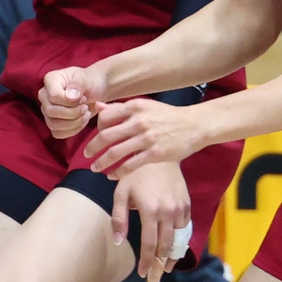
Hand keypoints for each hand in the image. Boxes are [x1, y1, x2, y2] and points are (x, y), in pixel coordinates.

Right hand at [39, 64, 108, 138]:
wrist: (96, 90)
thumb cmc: (90, 82)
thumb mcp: (87, 79)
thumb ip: (78, 85)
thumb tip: (70, 97)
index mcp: (51, 80)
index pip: (53, 96)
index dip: (70, 102)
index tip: (83, 98)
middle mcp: (44, 96)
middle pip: (51, 111)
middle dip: (73, 113)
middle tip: (86, 108)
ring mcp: (47, 110)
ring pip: (53, 125)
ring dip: (74, 123)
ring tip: (86, 114)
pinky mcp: (53, 123)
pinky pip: (58, 133)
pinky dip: (73, 130)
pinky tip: (82, 121)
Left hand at [81, 97, 207, 177]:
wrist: (195, 125)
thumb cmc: (168, 116)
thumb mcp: (145, 106)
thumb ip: (122, 108)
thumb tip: (99, 107)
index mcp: (135, 107)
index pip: (105, 117)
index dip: (96, 128)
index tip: (93, 137)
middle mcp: (139, 121)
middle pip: (106, 136)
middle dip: (92, 148)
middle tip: (86, 156)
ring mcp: (147, 138)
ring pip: (116, 152)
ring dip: (102, 162)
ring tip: (96, 168)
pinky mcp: (155, 153)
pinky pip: (130, 165)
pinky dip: (118, 172)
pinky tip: (112, 176)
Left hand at [115, 162, 191, 281]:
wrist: (159, 155)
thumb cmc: (135, 174)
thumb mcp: (121, 193)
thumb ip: (118, 218)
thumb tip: (119, 242)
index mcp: (150, 211)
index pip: (149, 245)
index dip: (147, 262)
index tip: (143, 275)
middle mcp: (168, 213)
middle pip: (165, 247)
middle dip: (159, 266)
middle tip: (154, 280)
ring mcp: (180, 209)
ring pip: (178, 241)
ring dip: (171, 258)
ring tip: (164, 270)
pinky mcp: (187, 205)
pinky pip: (185, 230)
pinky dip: (181, 243)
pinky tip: (174, 252)